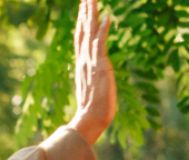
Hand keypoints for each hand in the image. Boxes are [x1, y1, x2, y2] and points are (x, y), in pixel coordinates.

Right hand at [70, 0, 115, 144]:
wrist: (91, 118)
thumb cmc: (93, 109)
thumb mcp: (91, 89)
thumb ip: (91, 80)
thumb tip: (93, 80)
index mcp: (82, 63)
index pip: (80, 37)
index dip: (81, 21)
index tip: (82, 8)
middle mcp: (84, 59)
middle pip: (83, 29)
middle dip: (84, 11)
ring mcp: (91, 61)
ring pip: (90, 32)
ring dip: (91, 14)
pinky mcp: (100, 66)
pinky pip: (101, 43)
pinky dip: (103, 29)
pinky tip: (108, 17)